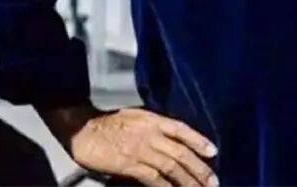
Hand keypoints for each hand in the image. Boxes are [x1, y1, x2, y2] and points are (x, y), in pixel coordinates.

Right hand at [38, 103, 217, 186]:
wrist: (82, 128)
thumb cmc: (107, 122)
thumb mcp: (135, 117)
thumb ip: (154, 127)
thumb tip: (171, 143)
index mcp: (153, 119)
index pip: (182, 130)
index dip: (199, 141)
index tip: (213, 152)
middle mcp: (150, 133)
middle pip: (180, 152)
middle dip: (199, 168)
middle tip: (212, 181)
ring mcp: (140, 149)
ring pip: (170, 166)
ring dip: (187, 180)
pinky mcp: (128, 164)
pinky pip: (152, 177)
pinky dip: (165, 186)